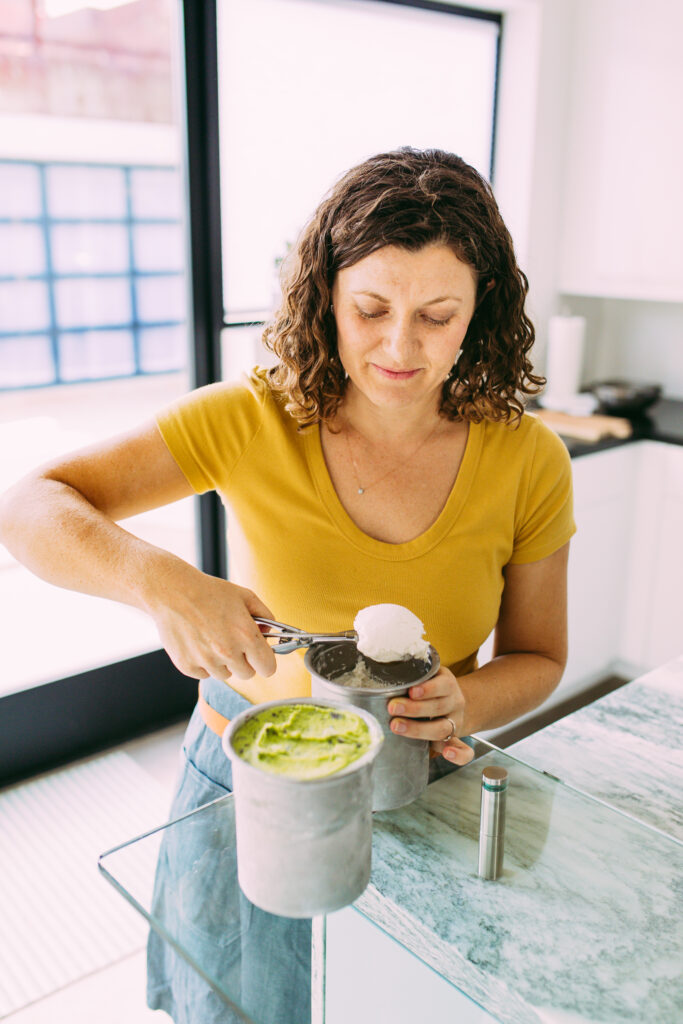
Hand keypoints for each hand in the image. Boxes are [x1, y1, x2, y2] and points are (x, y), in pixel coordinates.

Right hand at [145, 559, 277, 682]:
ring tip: (212, 638)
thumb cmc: (209, 591)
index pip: (268, 668)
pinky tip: (198, 642)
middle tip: (234, 642)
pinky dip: (203, 663)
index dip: (265, 661)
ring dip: (223, 662)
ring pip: (225, 675)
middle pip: (247, 674)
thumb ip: (265, 615)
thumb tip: (268, 633)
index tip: (260, 655)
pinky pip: (204, 674)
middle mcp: (227, 653)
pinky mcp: (187, 666)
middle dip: (244, 660)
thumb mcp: (245, 596)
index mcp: (246, 636)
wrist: (173, 591)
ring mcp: (206, 661)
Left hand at [387, 667, 473, 765]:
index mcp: (447, 684)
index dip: (428, 689)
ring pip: (442, 728)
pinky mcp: (455, 740)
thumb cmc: (431, 688)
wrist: (455, 703)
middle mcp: (453, 703)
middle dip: (414, 709)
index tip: (411, 691)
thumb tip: (382, 677)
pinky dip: (459, 754)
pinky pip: (465, 750)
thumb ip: (411, 676)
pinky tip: (448, 754)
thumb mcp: (427, 676)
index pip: (442, 685)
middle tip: (392, 708)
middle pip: (438, 707)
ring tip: (396, 726)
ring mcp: (455, 722)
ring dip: (419, 729)